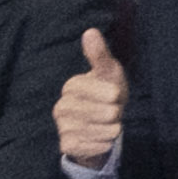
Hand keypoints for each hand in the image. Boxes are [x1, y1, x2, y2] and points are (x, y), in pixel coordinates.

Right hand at [56, 30, 127, 170]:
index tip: (116, 96)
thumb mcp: (110, 73)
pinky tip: (103, 138)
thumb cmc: (108, 94)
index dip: (110, 94)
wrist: (104, 126)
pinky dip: (103, 144)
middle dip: (114, 113)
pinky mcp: (67, 145)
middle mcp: (61, 106)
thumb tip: (90, 31)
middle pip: (99, 112)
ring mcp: (62, 127)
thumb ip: (100, 54)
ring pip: (97, 131)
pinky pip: (90, 147)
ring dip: (111, 129)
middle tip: (113, 112)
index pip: (89, 88)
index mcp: (71, 86)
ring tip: (109, 125)